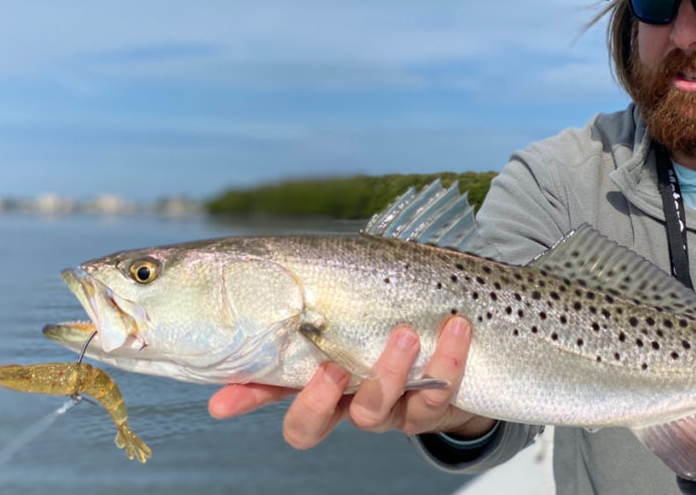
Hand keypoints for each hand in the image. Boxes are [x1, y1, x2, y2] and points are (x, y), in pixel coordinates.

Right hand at [208, 316, 496, 448]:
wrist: (473, 343)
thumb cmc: (402, 314)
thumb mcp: (362, 300)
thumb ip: (324, 293)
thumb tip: (265, 270)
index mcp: (319, 373)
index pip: (270, 390)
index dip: (246, 398)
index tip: (222, 403)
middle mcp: (346, 398)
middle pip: (309, 424)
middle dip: (314, 399)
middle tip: (329, 367)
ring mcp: (389, 407)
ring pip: (375, 408)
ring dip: (388, 370)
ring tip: (404, 332)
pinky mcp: (432, 405)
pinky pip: (437, 391)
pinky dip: (448, 358)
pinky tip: (456, 327)